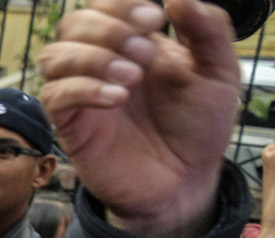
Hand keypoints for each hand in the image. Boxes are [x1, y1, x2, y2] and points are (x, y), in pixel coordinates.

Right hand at [38, 0, 241, 237]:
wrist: (186, 182)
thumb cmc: (198, 129)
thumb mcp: (220, 73)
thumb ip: (209, 30)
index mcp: (136, 42)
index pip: (105, 4)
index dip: (122, 3)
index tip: (155, 19)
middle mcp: (103, 62)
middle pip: (73, 23)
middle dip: (108, 28)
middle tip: (145, 53)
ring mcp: (82, 93)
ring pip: (55, 55)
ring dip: (93, 57)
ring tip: (133, 78)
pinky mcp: (70, 125)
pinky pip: (56, 95)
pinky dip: (84, 89)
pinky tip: (117, 98)